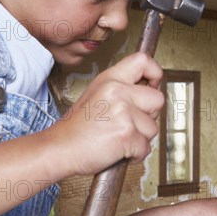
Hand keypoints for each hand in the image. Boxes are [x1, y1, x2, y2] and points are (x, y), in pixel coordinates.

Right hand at [53, 52, 163, 176]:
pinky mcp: (126, 134)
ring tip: (118, 138)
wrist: (59, 149)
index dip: (155, 73)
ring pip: (153, 128)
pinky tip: (118, 150)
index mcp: (110, 79)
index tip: (153, 85)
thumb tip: (147, 93)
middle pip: (157, 99)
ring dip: (140, 138)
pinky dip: (135, 154)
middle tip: (130, 123)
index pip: (143, 60)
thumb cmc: (76, 128)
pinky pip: (146, 148)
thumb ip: (122, 89)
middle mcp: (118, 91)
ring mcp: (123, 112)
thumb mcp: (96, 95)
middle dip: (149, 116)